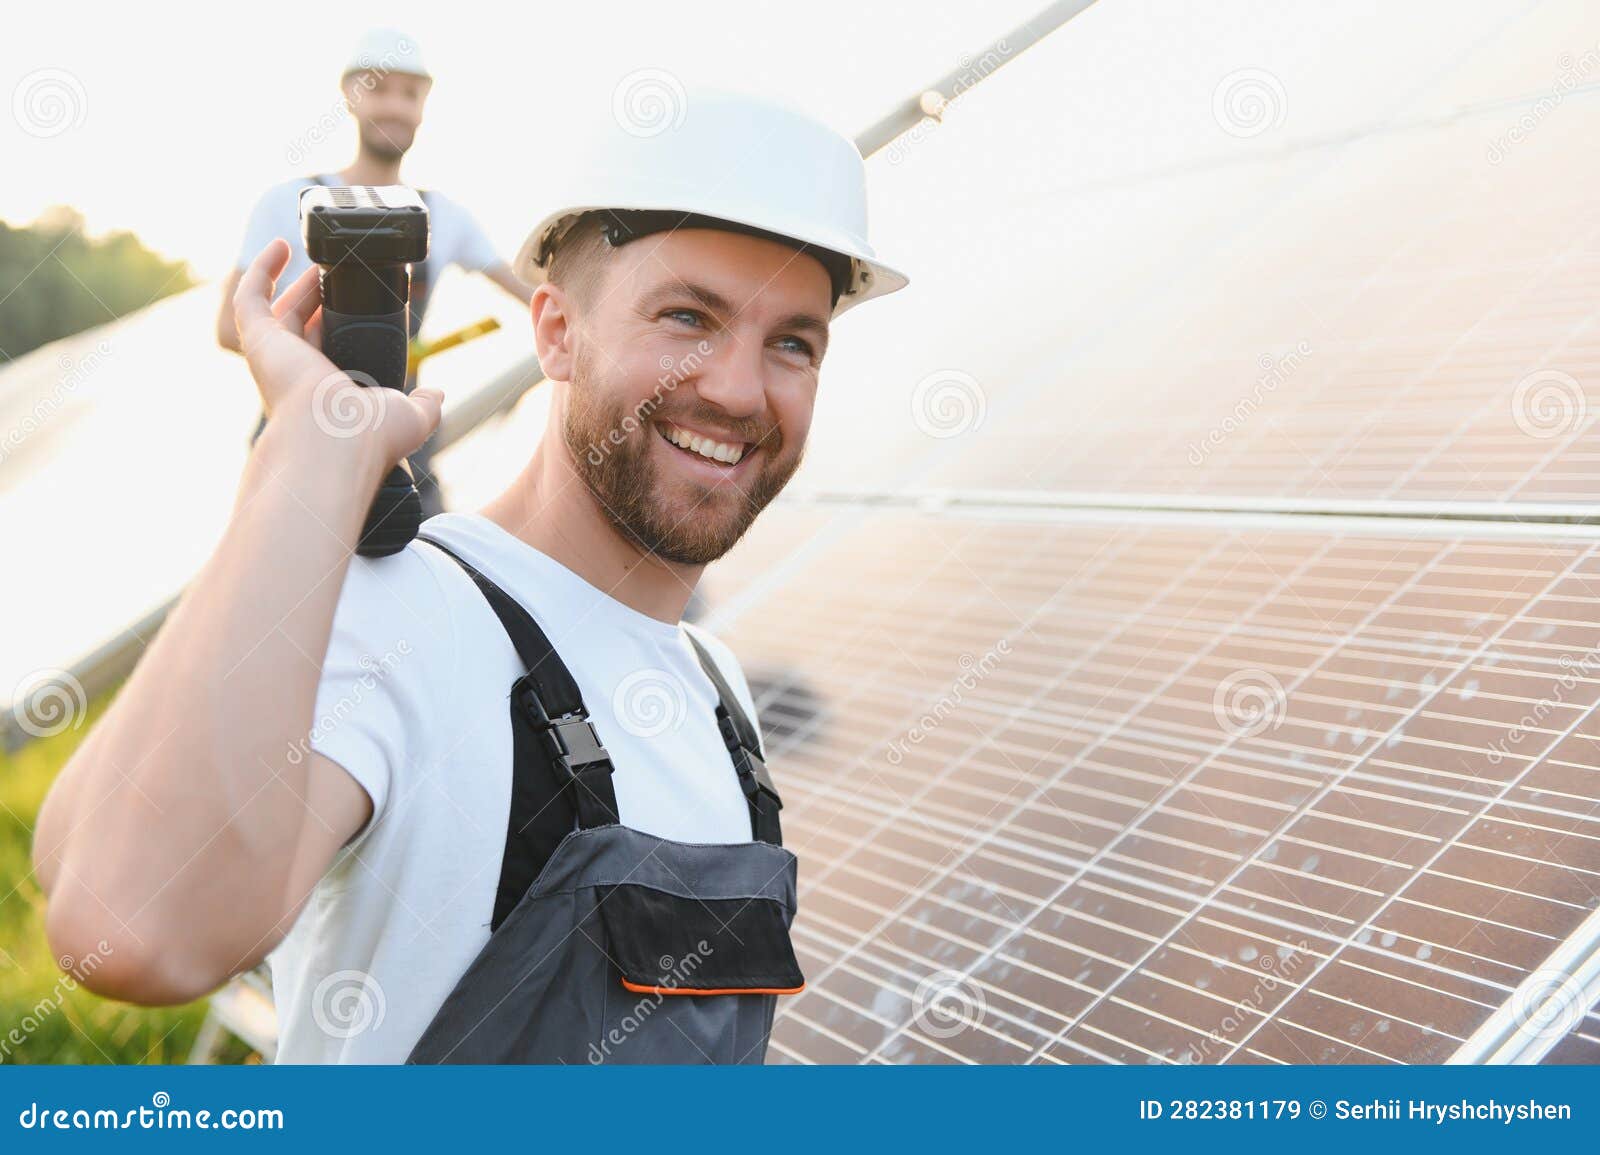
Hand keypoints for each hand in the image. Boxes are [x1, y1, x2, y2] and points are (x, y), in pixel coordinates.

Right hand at [232, 239, 442, 468]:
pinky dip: (260, 269)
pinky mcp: (259, 339)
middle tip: (338, 275)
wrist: (337, 438)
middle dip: (318, 300)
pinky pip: (250, 297)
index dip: (339, 328)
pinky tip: (279, 246)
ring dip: (296, 283)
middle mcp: (297, 376)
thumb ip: (426, 404)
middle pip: (305, 327)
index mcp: (328, 392)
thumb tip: (437, 394)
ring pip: (280, 311)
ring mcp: (274, 357)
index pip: (330, 353)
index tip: (360, 307)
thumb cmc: (370, 436)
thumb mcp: (412, 417)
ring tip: (318, 259)